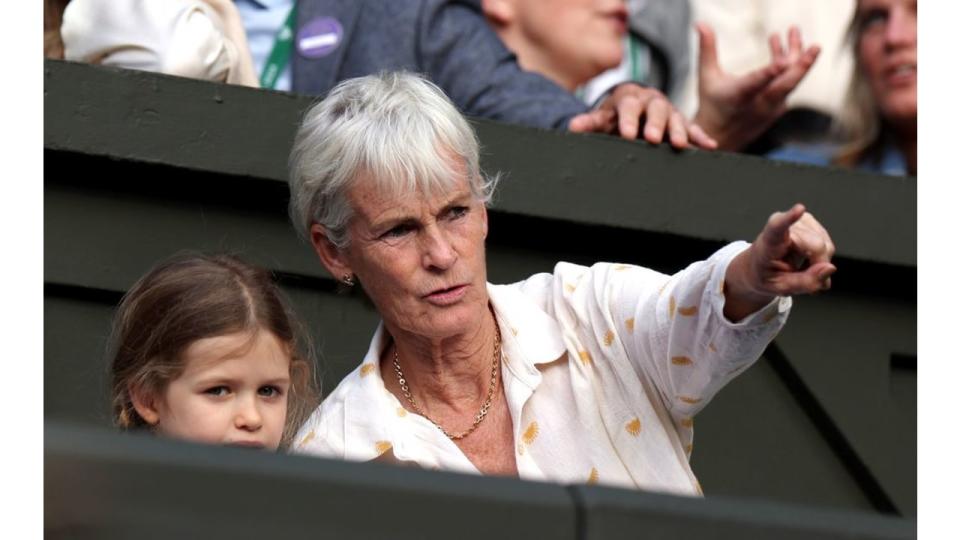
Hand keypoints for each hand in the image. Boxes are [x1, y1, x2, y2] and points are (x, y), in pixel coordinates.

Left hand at [569, 83, 717, 149]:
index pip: (629, 107)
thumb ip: (590, 122)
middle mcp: (652, 102)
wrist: (635, 104)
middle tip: (653, 138)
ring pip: (676, 118)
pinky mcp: (681, 121)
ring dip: (679, 131)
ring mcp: (669, 111)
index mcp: (631, 99)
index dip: (628, 120)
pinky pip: (693, 128)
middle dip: (655, 124)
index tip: (627, 134)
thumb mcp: (603, 117)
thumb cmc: (616, 115)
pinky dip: (701, 136)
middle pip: (656, 110)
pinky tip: (709, 146)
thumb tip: (572, 126)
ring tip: (680, 145)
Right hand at [692, 23, 819, 150]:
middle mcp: (759, 104)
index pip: (755, 84)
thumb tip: (700, 23)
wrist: (721, 136)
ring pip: (791, 80)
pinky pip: (788, 82)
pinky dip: (788, 64)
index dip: (769, 73)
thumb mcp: (706, 76)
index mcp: (739, 96)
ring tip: (793, 31)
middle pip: (785, 84)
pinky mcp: (779, 107)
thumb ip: (707, 49)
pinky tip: (780, 46)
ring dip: (796, 55)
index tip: (781, 63)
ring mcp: (772, 107)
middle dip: (802, 65)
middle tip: (815, 47)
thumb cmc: (712, 104)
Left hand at [724, 204, 836, 320]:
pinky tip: (806, 261)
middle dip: (818, 265)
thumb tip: (830, 268)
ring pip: (826, 246)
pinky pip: (828, 245)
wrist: (757, 266)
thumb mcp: (780, 288)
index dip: (790, 218)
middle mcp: (785, 226)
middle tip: (804, 280)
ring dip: (819, 264)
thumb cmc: (765, 275)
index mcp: (768, 241)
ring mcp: (799, 221)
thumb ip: (805, 282)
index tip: (799, 209)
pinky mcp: (809, 222)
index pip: (778, 227)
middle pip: (817, 245)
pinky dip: (821, 258)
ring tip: (800, 269)